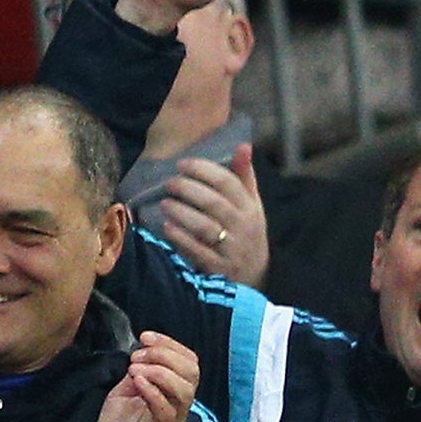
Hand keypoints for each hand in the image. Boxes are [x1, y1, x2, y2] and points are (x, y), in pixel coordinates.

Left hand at [88, 331, 198, 421]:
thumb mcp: (124, 395)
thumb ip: (136, 376)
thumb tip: (140, 356)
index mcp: (171, 394)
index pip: (188, 362)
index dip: (170, 344)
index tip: (145, 336)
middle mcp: (177, 407)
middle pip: (192, 372)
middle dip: (165, 354)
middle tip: (138, 355)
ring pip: (185, 390)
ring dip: (159, 371)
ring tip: (135, 369)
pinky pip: (166, 411)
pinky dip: (153, 391)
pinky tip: (136, 381)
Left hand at [162, 144, 268, 286]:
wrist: (256, 276)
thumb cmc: (247, 232)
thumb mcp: (252, 205)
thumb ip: (244, 177)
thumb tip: (243, 145)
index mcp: (251, 208)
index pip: (229, 183)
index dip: (204, 170)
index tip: (181, 164)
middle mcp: (243, 227)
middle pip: (214, 203)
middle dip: (188, 189)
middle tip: (169, 182)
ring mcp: (232, 249)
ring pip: (205, 227)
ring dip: (181, 213)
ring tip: (164, 203)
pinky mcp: (219, 268)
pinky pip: (198, 252)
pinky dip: (181, 238)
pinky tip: (166, 228)